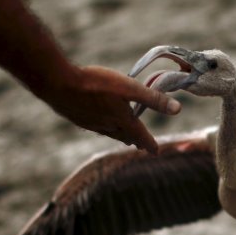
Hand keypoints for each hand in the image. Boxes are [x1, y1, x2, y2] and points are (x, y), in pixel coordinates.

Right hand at [42, 64, 180, 153]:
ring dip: (119, 136)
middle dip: (135, 140)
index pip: (141, 135)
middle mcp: (107, 125)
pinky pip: (96, 127)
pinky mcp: (78, 118)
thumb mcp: (129, 87)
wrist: (58, 84)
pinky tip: (99, 124)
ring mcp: (91, 122)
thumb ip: (152, 98)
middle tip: (141, 146)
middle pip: (125, 136)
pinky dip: (103, 129)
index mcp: (121, 119)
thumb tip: (177, 109)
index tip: (157, 151)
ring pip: (110, 133)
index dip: (150, 143)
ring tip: (124, 139)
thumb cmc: (94, 83)